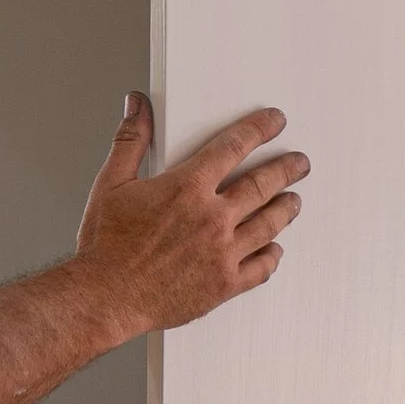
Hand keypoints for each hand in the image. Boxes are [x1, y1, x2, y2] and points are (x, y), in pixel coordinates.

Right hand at [72, 94, 307, 342]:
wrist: (105, 297)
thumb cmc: (106, 246)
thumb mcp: (112, 183)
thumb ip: (131, 140)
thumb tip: (139, 106)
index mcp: (186, 188)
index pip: (234, 146)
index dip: (259, 129)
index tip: (274, 122)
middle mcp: (211, 218)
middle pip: (262, 184)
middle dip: (286, 169)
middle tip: (299, 163)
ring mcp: (222, 253)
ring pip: (268, 225)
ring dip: (285, 209)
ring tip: (294, 200)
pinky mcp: (224, 285)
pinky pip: (260, 268)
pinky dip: (272, 256)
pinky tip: (275, 250)